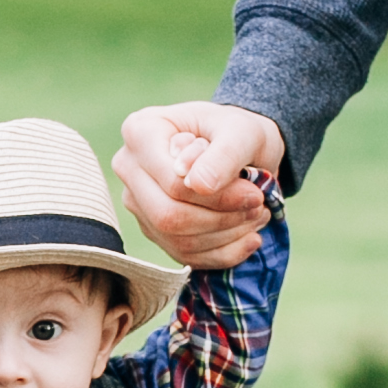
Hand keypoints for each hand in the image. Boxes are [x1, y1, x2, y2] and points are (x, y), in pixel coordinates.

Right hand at [113, 102, 284, 268]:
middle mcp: (129, 169)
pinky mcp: (153, 230)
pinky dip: (223, 253)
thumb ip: (222, 154)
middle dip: (221, 220)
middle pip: (168, 216)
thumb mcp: (241, 131)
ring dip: (226, 237)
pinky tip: (248, 239)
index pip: (172, 183)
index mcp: (140, 132)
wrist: (235, 145)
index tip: (255, 193)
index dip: (217, 197)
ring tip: (257, 217)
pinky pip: (184, 256)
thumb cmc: (235, 131)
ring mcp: (138, 204)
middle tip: (258, 208)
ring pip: (177, 240)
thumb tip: (198, 184)